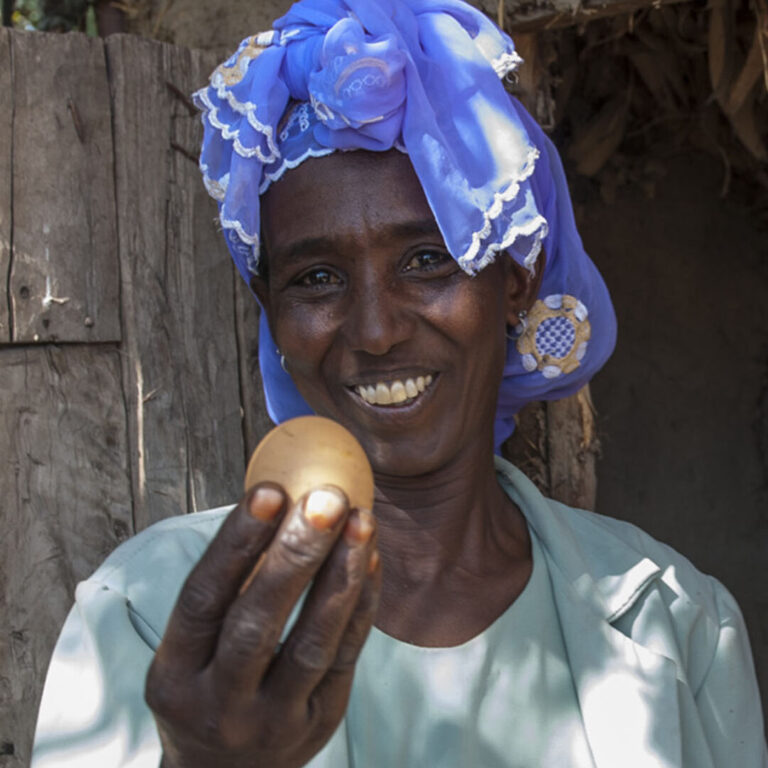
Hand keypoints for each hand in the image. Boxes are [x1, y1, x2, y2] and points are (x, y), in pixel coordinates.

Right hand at [145, 483, 379, 767]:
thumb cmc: (208, 685)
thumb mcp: (190, 650)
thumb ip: (224, 591)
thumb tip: (277, 501)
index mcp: (174, 674)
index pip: (201, 600)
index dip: (235, 543)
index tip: (269, 490)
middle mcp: (219, 703)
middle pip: (257, 623)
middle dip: (295, 554)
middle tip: (327, 498)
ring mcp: (272, 721)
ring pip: (311, 644)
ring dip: (340, 576)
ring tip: (361, 521)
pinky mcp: (319, 724)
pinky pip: (345, 658)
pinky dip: (360, 605)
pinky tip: (370, 559)